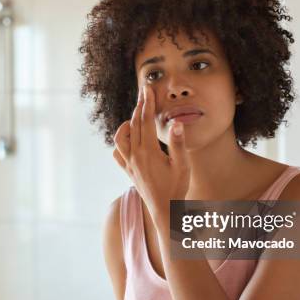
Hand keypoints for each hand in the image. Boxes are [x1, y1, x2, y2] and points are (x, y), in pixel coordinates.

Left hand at [112, 85, 190, 219]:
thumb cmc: (176, 189)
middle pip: (133, 124)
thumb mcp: (182, 166)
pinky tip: (129, 140)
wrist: (164, 210)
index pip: (146, 121)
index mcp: (148, 152)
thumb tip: (176, 123)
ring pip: (120, 138)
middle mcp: (135, 156)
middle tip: (144, 92)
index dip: (147, 103)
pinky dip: (121, 143)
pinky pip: (117, 154)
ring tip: (136, 117)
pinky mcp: (128, 172)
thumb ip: (178, 144)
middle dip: (139, 106)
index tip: (148, 89)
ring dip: (127, 124)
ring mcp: (129, 164)